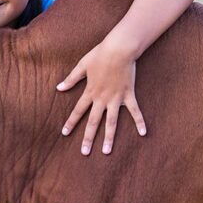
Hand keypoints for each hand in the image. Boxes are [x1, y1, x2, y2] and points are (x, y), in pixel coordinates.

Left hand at [57, 39, 146, 155]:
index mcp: (90, 92)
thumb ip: (71, 79)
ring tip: (106, 151)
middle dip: (88, 138)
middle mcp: (102, 99)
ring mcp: (116, 98)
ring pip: (112, 122)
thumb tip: (59, 88)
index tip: (64, 133)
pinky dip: (140, 122)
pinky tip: (143, 133)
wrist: (119, 49)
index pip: (78, 110)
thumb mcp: (82, 65)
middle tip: (84, 153)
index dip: (71, 122)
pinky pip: (135, 111)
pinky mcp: (128, 95)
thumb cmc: (100, 55)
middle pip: (93, 122)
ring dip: (109, 137)